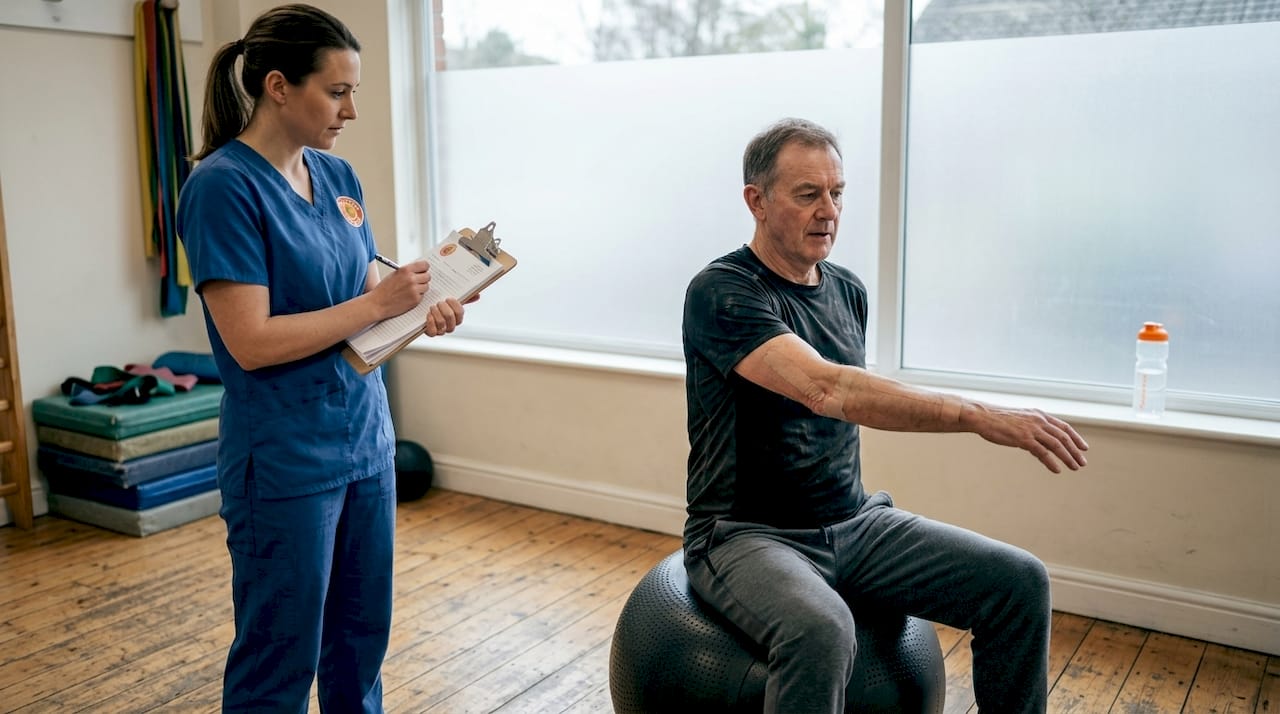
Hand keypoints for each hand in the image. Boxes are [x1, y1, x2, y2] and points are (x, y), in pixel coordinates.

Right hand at [372, 260, 430, 317]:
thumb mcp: (395, 275)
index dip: (424, 268)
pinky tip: (408, 297)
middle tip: (417, 281)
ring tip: (411, 290)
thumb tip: (420, 269)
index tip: (423, 270)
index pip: (425, 265)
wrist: (378, 304)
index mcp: (406, 270)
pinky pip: (422, 295)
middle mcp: (411, 279)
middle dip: (423, 279)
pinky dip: (417, 296)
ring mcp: (414, 290)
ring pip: (426, 286)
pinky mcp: (415, 300)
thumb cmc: (384, 289)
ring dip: (421, 288)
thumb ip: (407, 271)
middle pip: (428, 276)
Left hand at [424, 297, 464, 336]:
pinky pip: (433, 331)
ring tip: (432, 307)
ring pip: (441, 322)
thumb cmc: (439, 306)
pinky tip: (428, 314)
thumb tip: (477, 295)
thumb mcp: (451, 301)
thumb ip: (465, 298)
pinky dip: (430, 321)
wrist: (423, 311)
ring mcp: (441, 331)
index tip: (448, 298)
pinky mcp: (431, 333)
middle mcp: (450, 326)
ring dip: (435, 312)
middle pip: (450, 317)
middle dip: (443, 307)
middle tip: (439, 302)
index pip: (460, 312)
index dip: (454, 305)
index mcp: (457, 318)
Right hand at [966, 403, 1088, 472]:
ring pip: (1057, 445)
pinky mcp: (1023, 439)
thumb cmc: (997, 420)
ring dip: (1068, 457)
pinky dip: (1051, 462)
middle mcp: (1039, 421)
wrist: (983, 416)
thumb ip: (1032, 431)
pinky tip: (1057, 470)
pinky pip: (1042, 452)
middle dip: (1075, 451)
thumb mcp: (1020, 421)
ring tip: (1074, 467)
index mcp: (1039, 415)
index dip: (1076, 438)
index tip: (1084, 447)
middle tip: (1082, 462)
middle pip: (1063, 437)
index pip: (1064, 427)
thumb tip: (1039, 447)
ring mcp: (1032, 430)